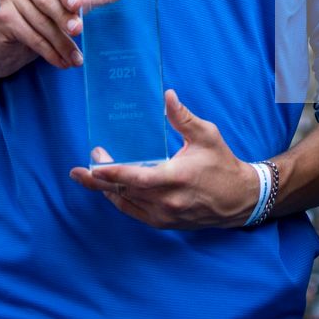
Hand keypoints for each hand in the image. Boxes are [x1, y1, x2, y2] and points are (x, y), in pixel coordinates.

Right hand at [0, 0, 135, 79]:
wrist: (3, 45)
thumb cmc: (38, 20)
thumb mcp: (64, 8)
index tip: (78, 5)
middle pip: (48, 1)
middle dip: (66, 20)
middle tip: (80, 33)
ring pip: (41, 22)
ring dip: (61, 43)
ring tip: (75, 59)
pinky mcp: (2, 18)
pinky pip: (30, 35)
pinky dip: (47, 51)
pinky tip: (60, 62)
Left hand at [68, 89, 259, 228]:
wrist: (239, 199)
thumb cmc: (222, 164)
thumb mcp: (206, 136)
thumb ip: (183, 117)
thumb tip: (166, 96)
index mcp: (174, 178)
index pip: (135, 177)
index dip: (111, 171)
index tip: (93, 163)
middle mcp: (166, 201)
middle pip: (123, 192)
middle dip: (99, 179)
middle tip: (79, 170)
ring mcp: (164, 215)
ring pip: (126, 204)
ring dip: (106, 191)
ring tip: (87, 178)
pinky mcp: (164, 223)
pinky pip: (135, 212)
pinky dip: (121, 201)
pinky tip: (110, 190)